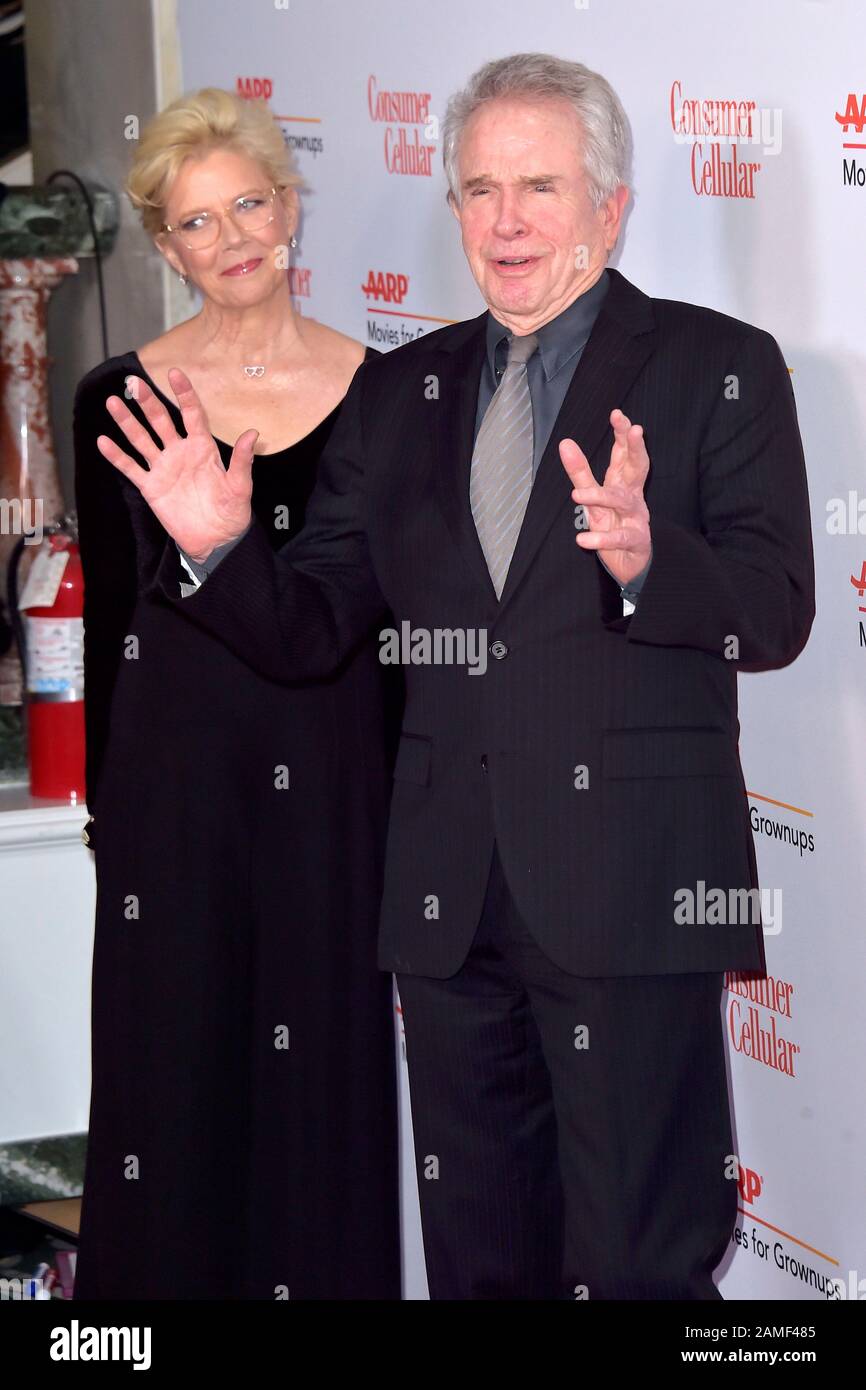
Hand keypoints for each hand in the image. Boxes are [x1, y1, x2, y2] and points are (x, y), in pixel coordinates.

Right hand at [96, 368, 255, 561]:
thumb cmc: (232, 513)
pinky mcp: (151, 486)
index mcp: (203, 448)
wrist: (216, 541)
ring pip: (141, 439)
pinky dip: (117, 456)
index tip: (175, 373)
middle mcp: (180, 452)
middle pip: (160, 421)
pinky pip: (131, 468)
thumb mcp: (240, 486)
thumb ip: (242, 460)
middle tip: (133, 382)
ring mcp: (163, 468)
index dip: (184, 394)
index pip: (192, 414)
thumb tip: (253, 433)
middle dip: (148, 402)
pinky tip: (103, 441)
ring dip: (127, 422)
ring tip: (112, 403)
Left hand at [559, 408, 651, 588]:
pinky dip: (601, 539)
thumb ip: (580, 472)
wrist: (632, 564)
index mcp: (624, 483)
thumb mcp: (594, 497)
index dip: (623, 433)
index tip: (617, 414)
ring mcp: (636, 518)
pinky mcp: (634, 541)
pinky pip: (618, 538)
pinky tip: (583, 540)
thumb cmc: (615, 524)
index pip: (625, 453)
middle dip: (635, 448)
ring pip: (622, 502)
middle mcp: (633, 496)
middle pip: (638, 467)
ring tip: (576, 496)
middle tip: (633, 429)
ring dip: (600, 497)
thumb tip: (565, 443)